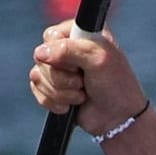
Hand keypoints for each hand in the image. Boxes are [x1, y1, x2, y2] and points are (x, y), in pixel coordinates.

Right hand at [28, 21, 147, 137]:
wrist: (119, 119)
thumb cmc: (115, 86)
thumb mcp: (98, 59)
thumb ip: (68, 49)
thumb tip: (40, 54)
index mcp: (81, 34)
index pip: (50, 36)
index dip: (61, 53)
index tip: (80, 65)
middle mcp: (68, 48)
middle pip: (41, 57)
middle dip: (63, 77)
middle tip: (84, 82)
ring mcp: (59, 69)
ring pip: (37, 75)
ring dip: (61, 92)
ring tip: (82, 95)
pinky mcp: (53, 88)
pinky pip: (36, 91)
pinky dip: (53, 101)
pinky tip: (70, 106)